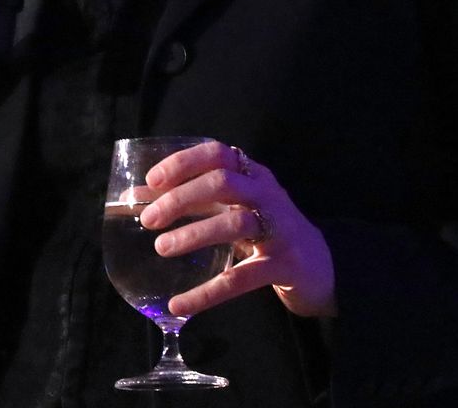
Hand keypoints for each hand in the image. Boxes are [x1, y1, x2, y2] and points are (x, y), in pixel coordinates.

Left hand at [138, 140, 336, 318]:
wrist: (322, 268)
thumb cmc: (266, 230)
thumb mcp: (230, 208)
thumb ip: (189, 200)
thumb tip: (135, 197)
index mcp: (252, 175)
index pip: (217, 153)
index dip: (183, 163)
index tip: (152, 180)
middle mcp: (267, 195)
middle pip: (222, 183)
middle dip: (181, 198)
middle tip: (149, 220)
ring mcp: (280, 229)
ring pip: (235, 224)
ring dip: (194, 234)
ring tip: (162, 248)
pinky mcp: (285, 265)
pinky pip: (242, 278)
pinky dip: (208, 292)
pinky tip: (180, 304)